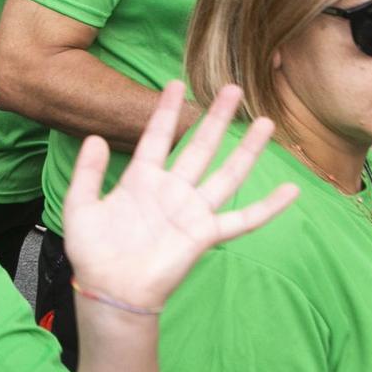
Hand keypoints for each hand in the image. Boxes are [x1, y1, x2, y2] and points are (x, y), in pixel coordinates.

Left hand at [62, 82, 298, 312]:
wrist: (109, 288)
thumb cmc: (92, 251)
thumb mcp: (80, 207)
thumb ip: (88, 173)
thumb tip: (93, 138)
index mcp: (140, 180)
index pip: (156, 137)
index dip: (165, 112)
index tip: (174, 83)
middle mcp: (171, 190)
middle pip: (199, 147)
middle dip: (215, 119)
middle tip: (232, 89)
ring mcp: (191, 211)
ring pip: (226, 174)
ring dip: (247, 150)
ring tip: (265, 123)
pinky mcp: (205, 234)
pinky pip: (243, 220)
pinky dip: (268, 207)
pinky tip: (291, 191)